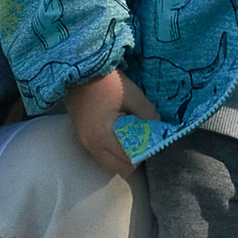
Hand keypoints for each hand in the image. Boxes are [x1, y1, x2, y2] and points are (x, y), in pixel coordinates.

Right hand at [64, 65, 158, 179]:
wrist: (78, 69)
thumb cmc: (105, 81)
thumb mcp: (132, 95)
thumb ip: (148, 114)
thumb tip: (159, 127)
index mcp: (103, 136)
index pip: (129, 160)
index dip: (145, 153)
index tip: (153, 140)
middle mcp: (91, 144)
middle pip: (118, 168)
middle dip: (134, 159)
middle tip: (144, 141)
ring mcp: (84, 141)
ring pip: (109, 162)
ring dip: (123, 155)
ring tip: (132, 136)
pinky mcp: (82, 135)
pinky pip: (101, 153)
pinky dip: (113, 149)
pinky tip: (120, 132)